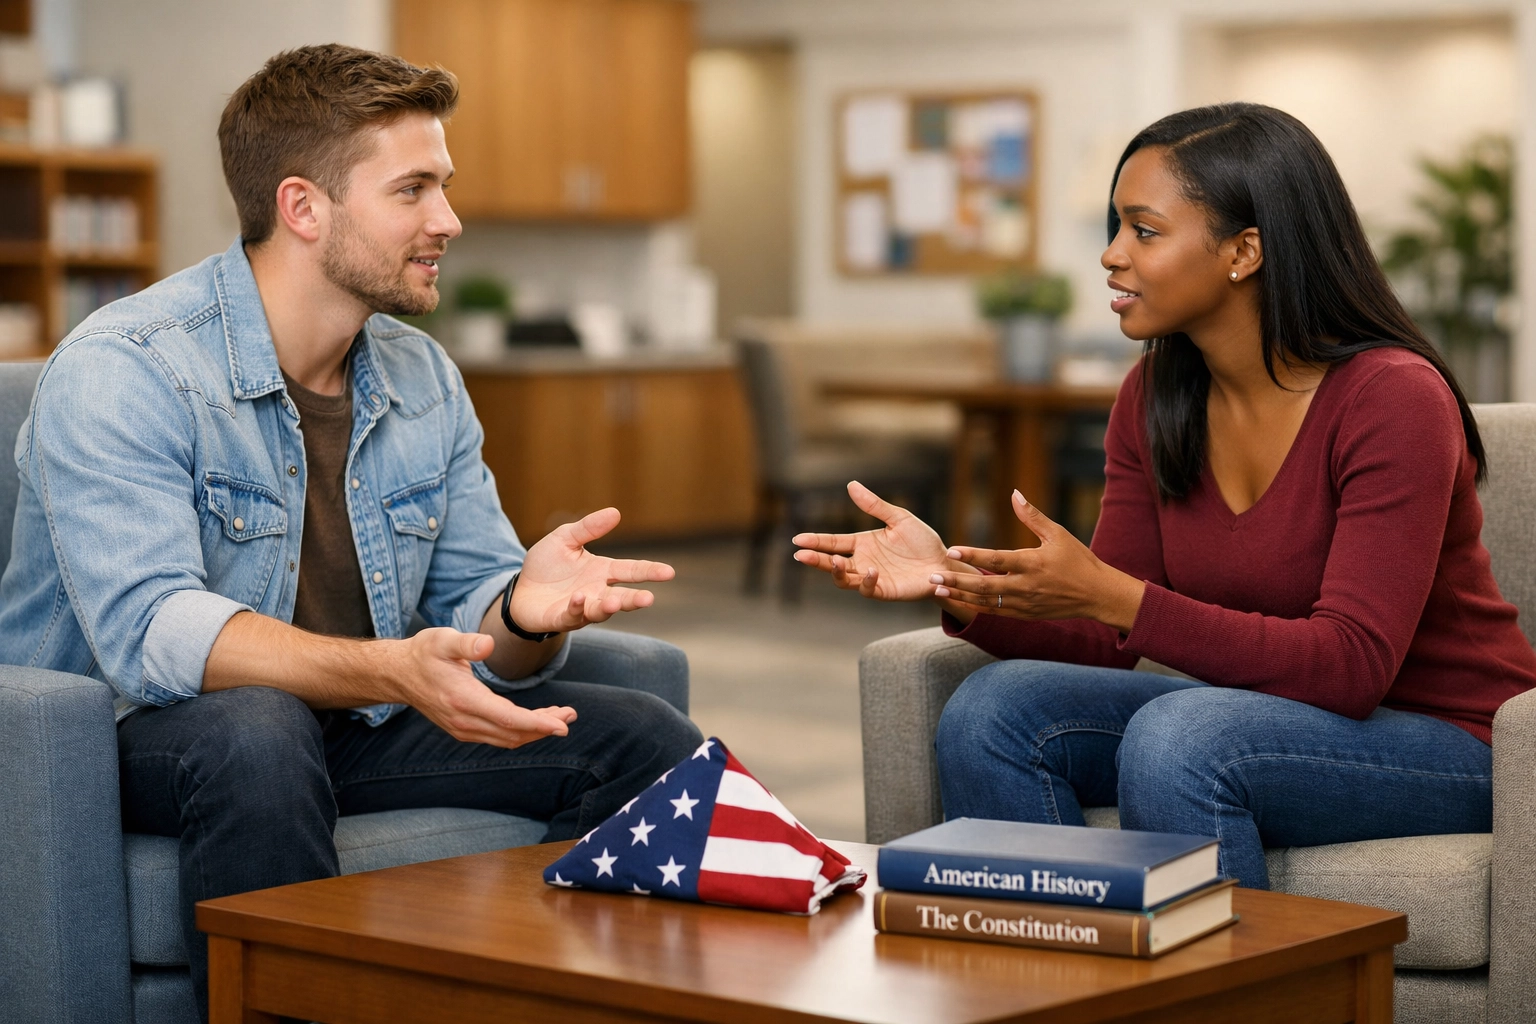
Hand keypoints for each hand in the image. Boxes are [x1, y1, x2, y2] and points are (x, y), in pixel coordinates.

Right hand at [393, 628, 576, 747]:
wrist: (398, 674)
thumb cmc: (423, 652)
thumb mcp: (442, 640)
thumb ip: (466, 643)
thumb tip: (487, 645)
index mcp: (464, 700)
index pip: (508, 718)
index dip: (538, 723)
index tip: (562, 725)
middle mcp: (464, 721)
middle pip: (513, 732)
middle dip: (545, 727)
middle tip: (570, 714)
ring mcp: (464, 729)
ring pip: (508, 737)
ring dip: (536, 730)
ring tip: (562, 715)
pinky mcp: (464, 729)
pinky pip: (499, 736)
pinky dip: (521, 730)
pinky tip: (537, 718)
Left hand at [510, 507, 674, 631]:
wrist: (520, 589)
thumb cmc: (546, 566)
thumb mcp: (565, 539)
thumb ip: (588, 528)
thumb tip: (615, 512)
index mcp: (602, 572)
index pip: (631, 571)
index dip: (649, 571)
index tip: (669, 572)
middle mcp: (597, 592)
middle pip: (622, 598)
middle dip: (635, 600)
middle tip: (648, 599)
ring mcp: (582, 608)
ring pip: (600, 611)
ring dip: (607, 607)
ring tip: (612, 602)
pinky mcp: (562, 619)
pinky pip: (573, 616)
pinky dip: (577, 608)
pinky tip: (579, 598)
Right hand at [792, 481, 975, 600]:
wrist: (945, 563)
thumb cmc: (923, 541)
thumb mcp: (899, 518)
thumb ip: (874, 505)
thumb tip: (851, 484)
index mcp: (862, 543)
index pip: (833, 542)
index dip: (815, 541)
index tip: (798, 539)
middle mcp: (862, 561)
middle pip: (831, 562)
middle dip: (815, 559)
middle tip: (800, 555)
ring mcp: (871, 578)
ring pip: (843, 579)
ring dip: (835, 572)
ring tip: (835, 561)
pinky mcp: (884, 591)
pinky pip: (867, 589)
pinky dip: (865, 581)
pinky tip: (870, 570)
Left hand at [930, 490, 1144, 631]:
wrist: (1098, 595)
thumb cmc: (1079, 560)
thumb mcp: (1058, 534)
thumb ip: (1032, 516)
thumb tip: (1014, 493)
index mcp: (1033, 563)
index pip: (997, 559)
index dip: (973, 555)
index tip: (952, 550)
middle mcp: (1026, 586)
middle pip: (985, 586)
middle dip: (957, 581)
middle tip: (933, 576)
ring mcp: (1025, 604)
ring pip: (986, 602)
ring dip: (961, 596)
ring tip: (937, 589)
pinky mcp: (1026, 615)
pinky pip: (996, 613)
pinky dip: (975, 608)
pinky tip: (958, 601)